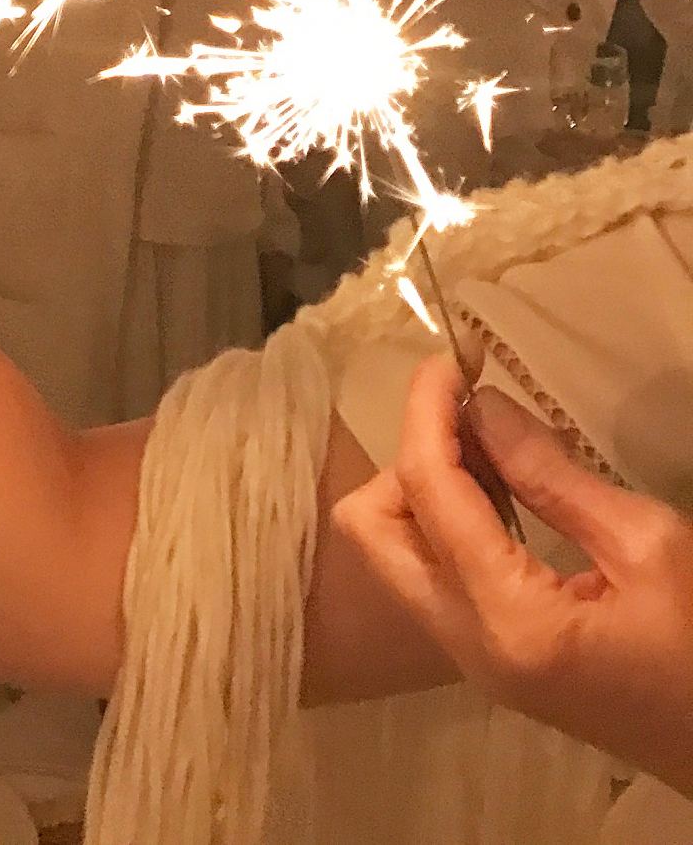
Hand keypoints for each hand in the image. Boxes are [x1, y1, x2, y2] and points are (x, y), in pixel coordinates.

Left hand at [337, 357, 692, 797]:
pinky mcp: (491, 662)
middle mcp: (467, 646)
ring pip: (395, 552)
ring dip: (425, 487)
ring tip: (491, 446)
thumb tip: (481, 405)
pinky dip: (447, 522)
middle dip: (408, 458)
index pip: (426, 491)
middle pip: (373, 530)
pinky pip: (433, 574)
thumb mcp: (646, 547)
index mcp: (507, 621)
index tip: (450, 359)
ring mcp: (474, 661)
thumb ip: (552, 476)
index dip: (427, 412)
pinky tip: (500, 491)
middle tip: (470, 417)